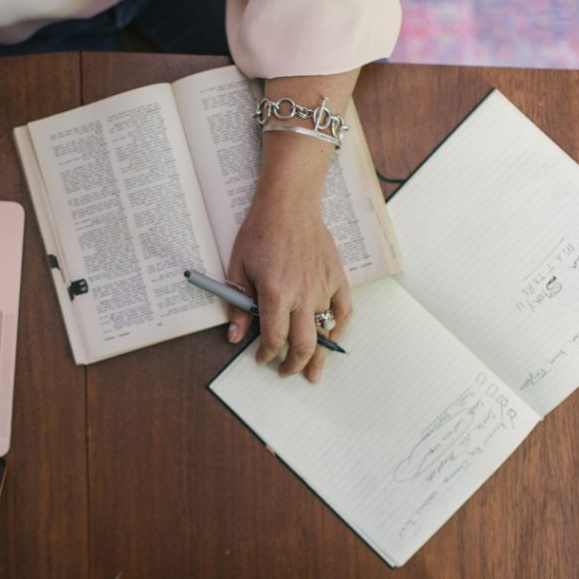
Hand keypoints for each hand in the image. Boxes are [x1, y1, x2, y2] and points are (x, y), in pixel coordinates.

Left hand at [227, 189, 351, 381]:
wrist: (289, 205)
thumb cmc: (260, 232)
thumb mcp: (237, 268)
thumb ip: (236, 306)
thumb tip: (234, 336)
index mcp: (276, 293)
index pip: (274, 338)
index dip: (266, 355)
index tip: (262, 359)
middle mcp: (303, 294)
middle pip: (303, 344)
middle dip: (294, 365)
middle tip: (287, 372)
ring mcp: (323, 286)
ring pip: (325, 330)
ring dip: (318, 354)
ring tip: (313, 370)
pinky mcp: (337, 277)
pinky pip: (344, 310)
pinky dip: (339, 327)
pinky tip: (332, 337)